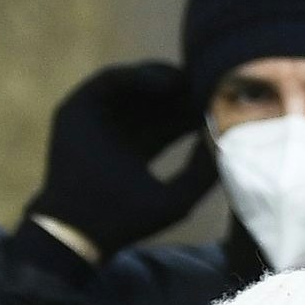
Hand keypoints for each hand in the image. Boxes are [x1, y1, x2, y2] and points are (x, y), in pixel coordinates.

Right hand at [28, 60, 216, 255]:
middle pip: (155, 99)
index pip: (172, 121)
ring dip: (163, 77)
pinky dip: (136, 75)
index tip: (220, 103)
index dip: (197, 109)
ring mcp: (96, 119)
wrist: (84, 229)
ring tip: (189, 81)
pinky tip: (166, 83)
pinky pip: (109, 80)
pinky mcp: (77, 109)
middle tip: (209, 83)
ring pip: (134, 85)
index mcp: (139, 149)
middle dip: (183, 90)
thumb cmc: (130, 219)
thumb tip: (226, 141)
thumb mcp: (179, 197)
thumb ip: (203, 172)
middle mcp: (117, 131)